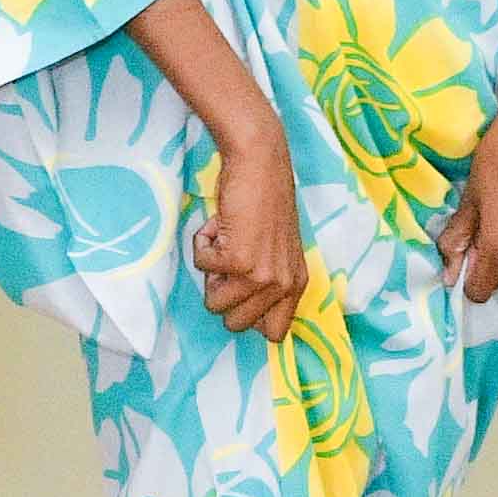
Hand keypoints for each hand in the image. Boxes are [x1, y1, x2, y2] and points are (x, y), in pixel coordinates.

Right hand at [187, 122, 307, 338]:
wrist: (260, 164)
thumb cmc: (263, 202)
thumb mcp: (277, 251)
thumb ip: (267, 283)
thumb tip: (238, 315)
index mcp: (296, 285)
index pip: (273, 333)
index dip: (247, 316)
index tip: (240, 291)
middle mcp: (283, 284)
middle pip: (235, 324)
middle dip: (222, 294)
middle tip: (231, 259)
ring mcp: (262, 275)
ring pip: (214, 303)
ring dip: (210, 271)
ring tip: (226, 240)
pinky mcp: (238, 261)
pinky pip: (201, 267)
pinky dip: (201, 244)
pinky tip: (219, 223)